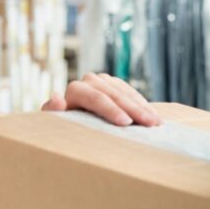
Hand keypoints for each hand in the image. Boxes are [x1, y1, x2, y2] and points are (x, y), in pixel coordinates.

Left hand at [42, 73, 161, 126]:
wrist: (70, 123)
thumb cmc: (62, 128)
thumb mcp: (55, 124)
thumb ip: (52, 112)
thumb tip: (57, 98)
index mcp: (76, 90)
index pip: (96, 98)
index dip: (112, 110)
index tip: (126, 124)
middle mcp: (89, 80)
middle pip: (115, 94)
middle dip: (134, 110)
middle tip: (151, 124)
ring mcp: (104, 81)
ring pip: (126, 92)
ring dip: (143, 107)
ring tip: (157, 123)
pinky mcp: (115, 84)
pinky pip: (131, 92)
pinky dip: (143, 104)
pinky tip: (154, 115)